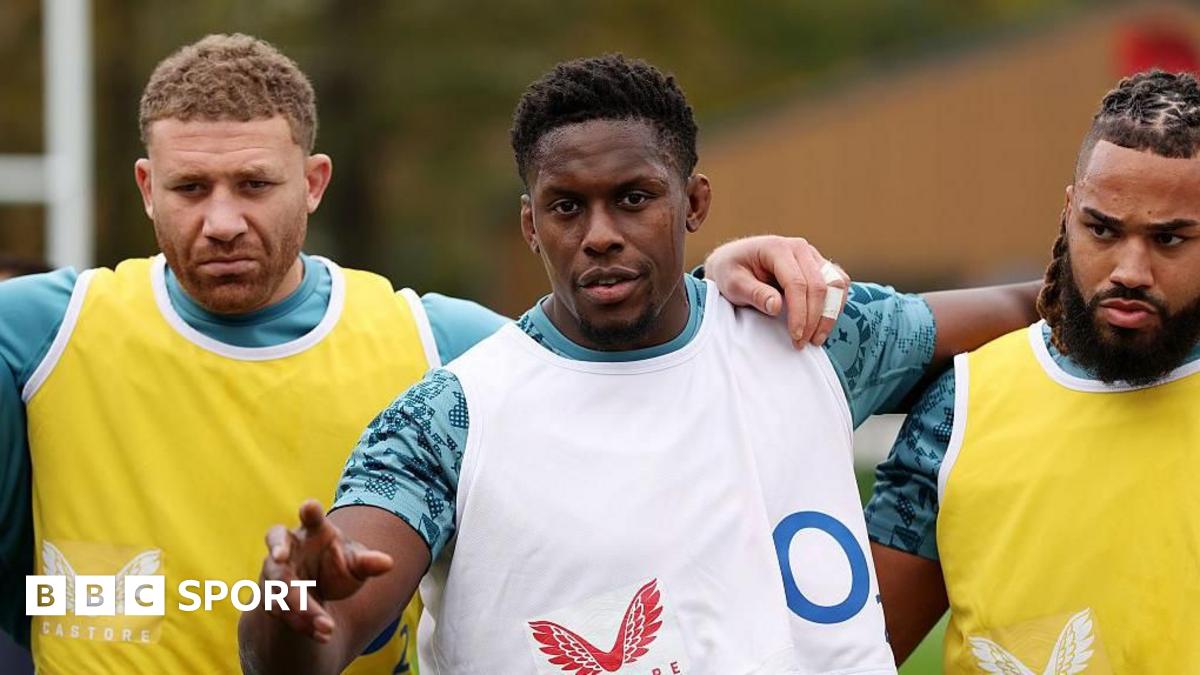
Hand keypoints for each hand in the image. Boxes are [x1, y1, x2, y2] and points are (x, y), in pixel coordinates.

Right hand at [259, 500, 393, 643]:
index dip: (309, 511)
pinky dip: (301, 624)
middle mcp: (289, 548)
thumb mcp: (356, 563)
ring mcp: (276, 573)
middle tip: (280, 558)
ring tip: (326, 626)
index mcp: (313, 531)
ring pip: (279, 588)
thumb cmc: (338, 564)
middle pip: (279, 550)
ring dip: (300, 607)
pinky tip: (322, 634)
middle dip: (277, 553)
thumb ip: (368, 562)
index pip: (310, 517)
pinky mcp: (271, 597)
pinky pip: (280, 611)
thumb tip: (388, 563)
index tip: (309, 506)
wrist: (319, 589)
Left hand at [704, 235, 849, 346]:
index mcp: (777, 248)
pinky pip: (838, 284)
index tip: (796, 336)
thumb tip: (777, 307)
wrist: (734, 260)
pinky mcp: (819, 266)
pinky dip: (835, 305)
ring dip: (830, 314)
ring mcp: (812, 255)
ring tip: (816, 339)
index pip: (797, 283)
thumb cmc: (731, 271)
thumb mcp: (733, 284)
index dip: (799, 313)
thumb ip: (754, 293)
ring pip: (836, 284)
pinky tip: (823, 325)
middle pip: (820, 285)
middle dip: (815, 318)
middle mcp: (799, 248)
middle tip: (803, 343)